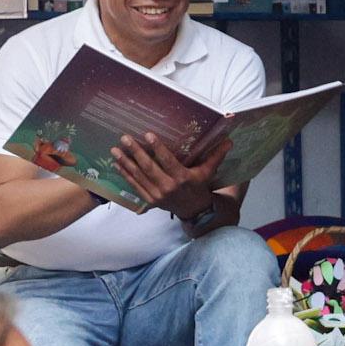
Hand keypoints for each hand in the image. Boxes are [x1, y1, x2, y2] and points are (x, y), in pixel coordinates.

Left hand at [110, 130, 231, 217]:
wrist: (194, 210)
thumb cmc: (200, 187)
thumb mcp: (208, 172)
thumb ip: (216, 156)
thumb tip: (229, 141)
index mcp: (182, 178)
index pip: (168, 161)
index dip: (157, 148)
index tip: (147, 134)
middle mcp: (168, 187)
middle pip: (149, 168)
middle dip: (136, 152)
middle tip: (125, 138)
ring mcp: (157, 195)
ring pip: (139, 176)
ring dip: (125, 162)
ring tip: (115, 149)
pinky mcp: (150, 200)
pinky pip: (135, 186)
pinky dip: (125, 174)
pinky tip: (116, 163)